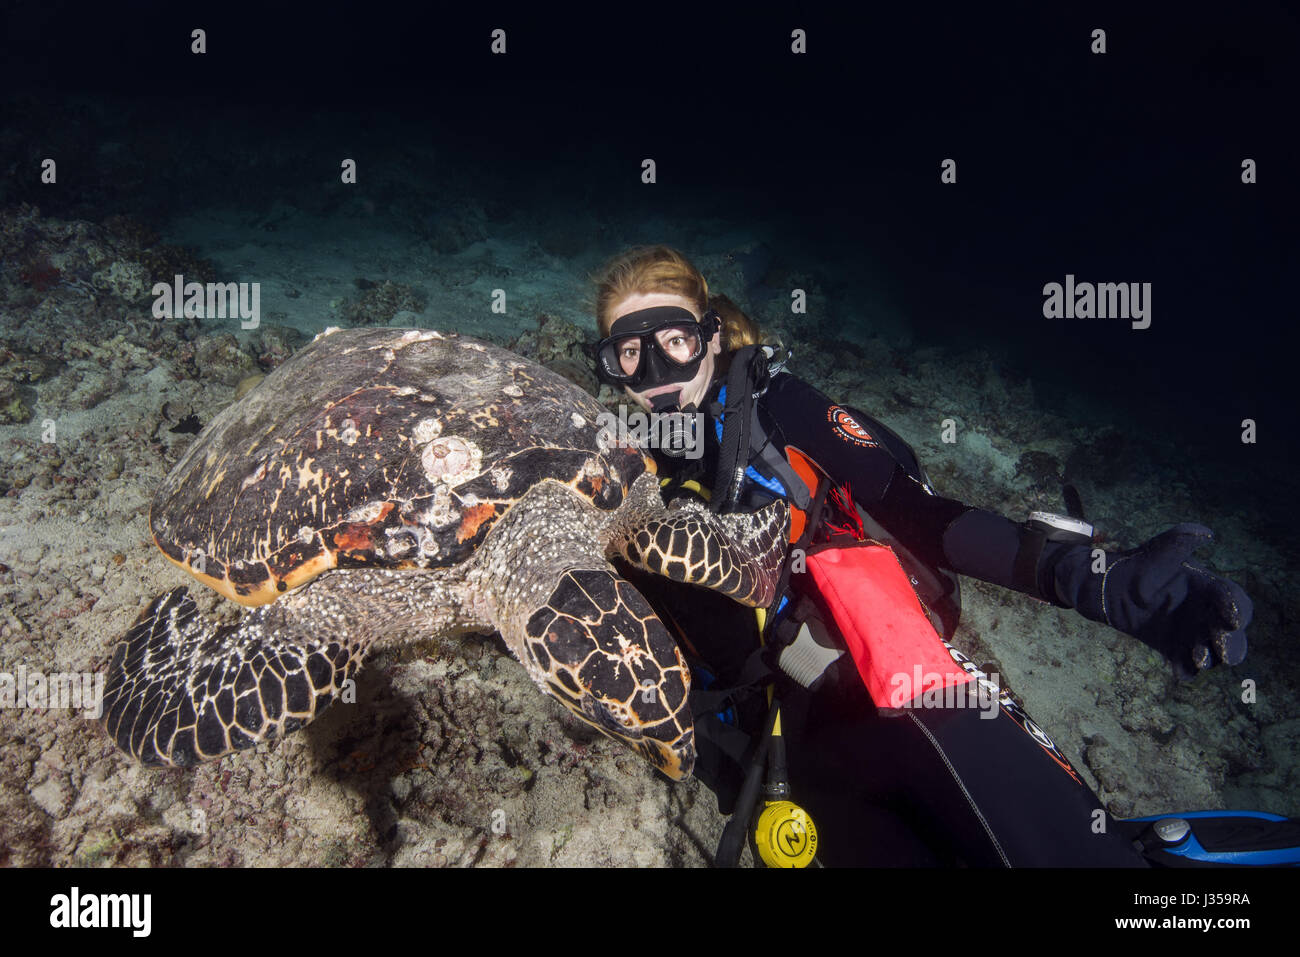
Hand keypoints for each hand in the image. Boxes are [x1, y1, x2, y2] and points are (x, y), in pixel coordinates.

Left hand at [1053, 524, 1251, 679]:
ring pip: (1213, 653)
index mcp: (1208, 588)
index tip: (1231, 617)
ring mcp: (1190, 633)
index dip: (1237, 608)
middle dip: (1233, 643)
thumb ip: (1179, 542)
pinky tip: (1179, 671)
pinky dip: (1185, 671)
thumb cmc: (1136, 565)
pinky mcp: (1172, 649)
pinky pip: (1184, 666)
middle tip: (1221, 646)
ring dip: (1211, 658)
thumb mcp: (1156, 551)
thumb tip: (1205, 532)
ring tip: (1198, 658)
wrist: (1106, 588)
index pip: (1233, 599)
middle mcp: (1205, 613)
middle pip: (1232, 634)